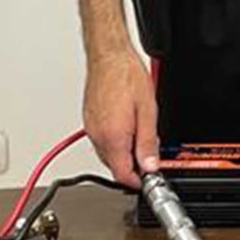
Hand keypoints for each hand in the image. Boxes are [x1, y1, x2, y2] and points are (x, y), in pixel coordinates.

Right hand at [84, 47, 159, 185]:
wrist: (109, 56)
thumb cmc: (126, 76)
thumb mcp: (148, 111)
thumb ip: (148, 143)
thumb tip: (150, 166)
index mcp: (113, 137)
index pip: (123, 175)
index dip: (138, 182)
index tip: (149, 180)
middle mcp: (98, 136)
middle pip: (115, 167)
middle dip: (133, 166)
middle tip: (150, 156)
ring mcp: (91, 129)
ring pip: (108, 154)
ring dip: (124, 153)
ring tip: (140, 136)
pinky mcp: (89, 121)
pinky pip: (103, 141)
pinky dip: (116, 142)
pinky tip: (128, 127)